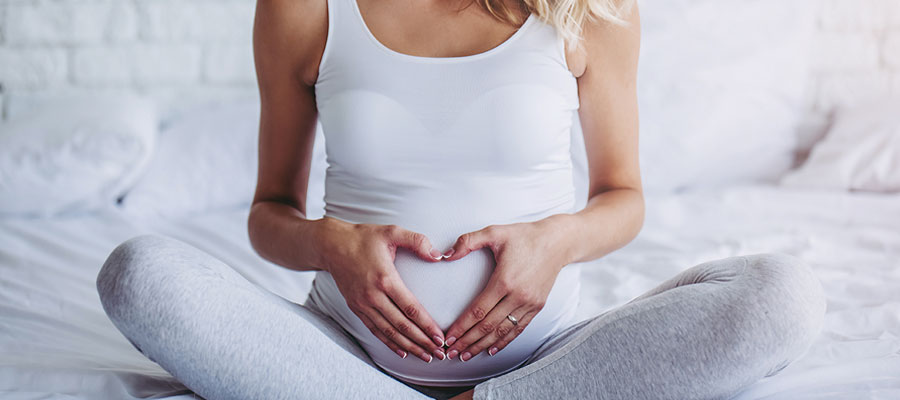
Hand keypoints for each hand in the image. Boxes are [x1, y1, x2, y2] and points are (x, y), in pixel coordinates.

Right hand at [314, 216, 446, 361]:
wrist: (331, 245)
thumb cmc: (364, 237)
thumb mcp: (392, 231)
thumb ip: (417, 241)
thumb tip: (439, 255)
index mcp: (385, 278)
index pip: (410, 308)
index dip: (427, 325)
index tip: (440, 337)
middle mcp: (372, 296)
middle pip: (401, 326)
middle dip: (422, 342)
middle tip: (440, 354)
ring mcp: (362, 304)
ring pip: (389, 332)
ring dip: (409, 346)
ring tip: (425, 356)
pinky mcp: (355, 308)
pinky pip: (375, 330)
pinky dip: (389, 343)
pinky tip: (402, 352)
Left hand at [441, 219, 569, 360]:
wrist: (557, 242)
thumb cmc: (524, 235)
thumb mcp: (494, 232)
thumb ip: (468, 241)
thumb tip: (446, 254)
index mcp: (504, 280)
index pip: (477, 311)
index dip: (461, 327)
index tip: (448, 337)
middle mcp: (517, 296)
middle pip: (487, 326)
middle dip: (467, 341)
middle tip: (450, 353)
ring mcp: (529, 303)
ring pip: (502, 331)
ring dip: (482, 345)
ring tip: (465, 355)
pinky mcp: (537, 306)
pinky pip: (518, 329)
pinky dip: (504, 341)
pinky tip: (491, 350)